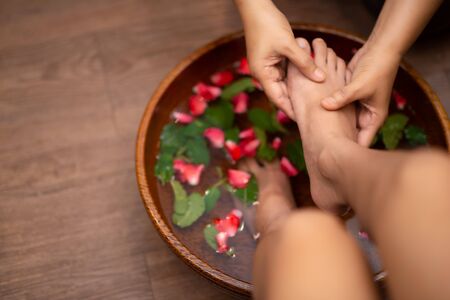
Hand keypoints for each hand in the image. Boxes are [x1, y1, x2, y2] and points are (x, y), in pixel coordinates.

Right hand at [238, 0, 325, 117]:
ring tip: (313, 103)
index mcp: (262, 73)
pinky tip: (310, 82)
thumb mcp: (288, 45)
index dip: (291, 110)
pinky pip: (287, 72)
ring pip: (286, 83)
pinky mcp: (274, 58)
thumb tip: (321, 78)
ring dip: (298, 90)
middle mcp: (264, 73)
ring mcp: (268, 66)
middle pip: (281, 93)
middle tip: (312, 115)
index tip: (303, 120)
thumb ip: (305, 62)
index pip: (278, 98)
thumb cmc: (268, 25)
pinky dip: (298, 76)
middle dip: (296, 103)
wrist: (256, 8)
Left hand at [320, 44, 400, 145]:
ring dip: (330, 125)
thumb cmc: (376, 69)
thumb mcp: (359, 86)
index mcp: (374, 118)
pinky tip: (313, 116)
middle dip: (336, 141)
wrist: (381, 49)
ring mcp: (357, 106)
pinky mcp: (349, 96)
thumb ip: (341, 97)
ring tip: (312, 138)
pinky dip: (329, 110)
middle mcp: (365, 115)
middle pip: (349, 134)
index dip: (348, 152)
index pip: (361, 142)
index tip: (332, 159)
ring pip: (341, 120)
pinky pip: (337, 107)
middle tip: (318, 152)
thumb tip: (323, 105)